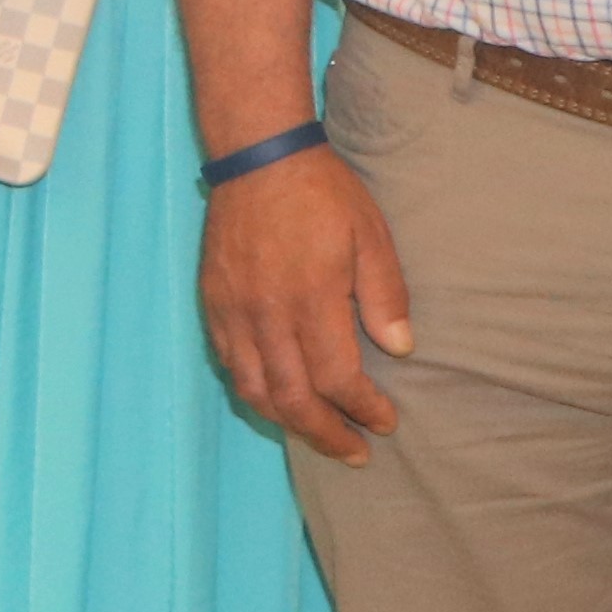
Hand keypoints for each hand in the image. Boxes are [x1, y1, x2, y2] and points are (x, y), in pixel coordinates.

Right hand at [199, 144, 412, 463]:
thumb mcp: (371, 238)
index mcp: (310, 300)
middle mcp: (266, 315)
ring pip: (254, 389)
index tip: (385, 422)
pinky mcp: (212, 303)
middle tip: (354, 453)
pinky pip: (229, 363)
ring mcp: (233, 311)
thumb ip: (385, 296)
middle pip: (292, 398)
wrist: (259, 158)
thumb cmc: (323, 195)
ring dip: (287, 421)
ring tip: (316, 433)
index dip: (362, 409)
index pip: (335, 379)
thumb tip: (399, 349)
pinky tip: (276, 396)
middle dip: (326, 433)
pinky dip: (254, 390)